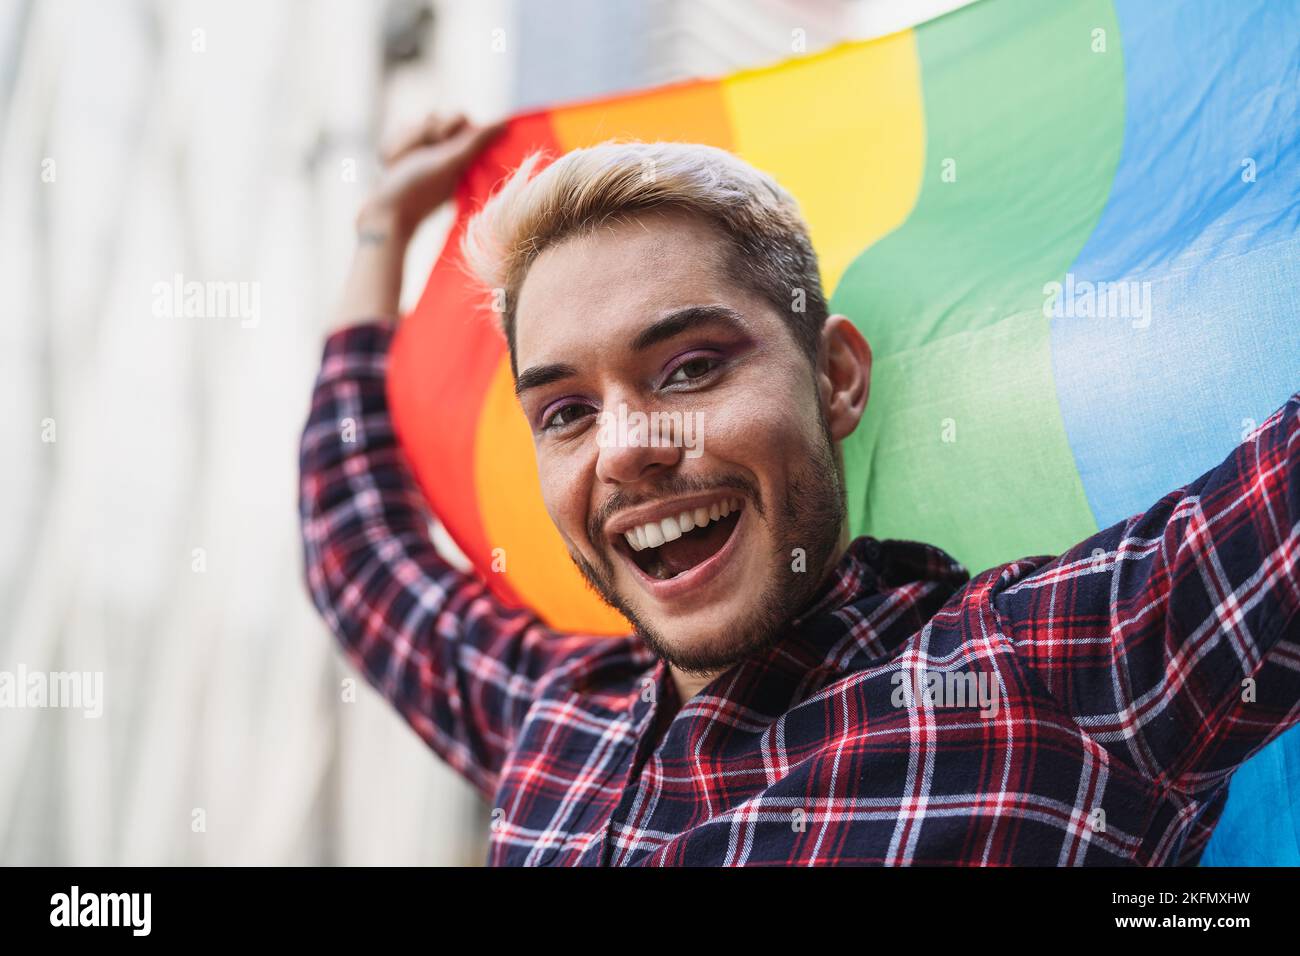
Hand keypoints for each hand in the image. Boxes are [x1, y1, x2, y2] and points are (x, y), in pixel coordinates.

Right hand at [358, 112, 505, 240]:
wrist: (383, 214)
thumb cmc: (418, 190)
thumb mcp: (448, 163)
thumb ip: (476, 142)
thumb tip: (505, 124)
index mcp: (464, 156)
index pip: (460, 118)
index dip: (446, 126)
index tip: (440, 143)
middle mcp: (447, 154)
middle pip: (435, 116)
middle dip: (422, 134)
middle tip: (418, 158)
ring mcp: (424, 155)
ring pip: (413, 124)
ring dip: (405, 141)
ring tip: (400, 164)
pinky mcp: (403, 158)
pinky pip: (398, 134)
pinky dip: (393, 148)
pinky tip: (390, 165)